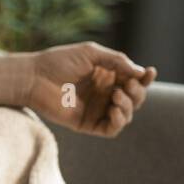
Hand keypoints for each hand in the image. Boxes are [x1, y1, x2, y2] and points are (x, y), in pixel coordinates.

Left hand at [20, 42, 157, 137]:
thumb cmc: (59, 61)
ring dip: (128, 106)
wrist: (34, 77)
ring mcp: (96, 110)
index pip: (134, 81)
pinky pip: (111, 129)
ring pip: (126, 115)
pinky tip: (114, 109)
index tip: (150, 72)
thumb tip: (140, 73)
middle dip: (137, 93)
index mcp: (107, 76)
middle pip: (134, 99)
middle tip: (126, 85)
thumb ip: (116, 61)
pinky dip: (118, 121)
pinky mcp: (87, 124)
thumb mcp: (91, 54)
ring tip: (116, 96)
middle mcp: (104, 93)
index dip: (145, 79)